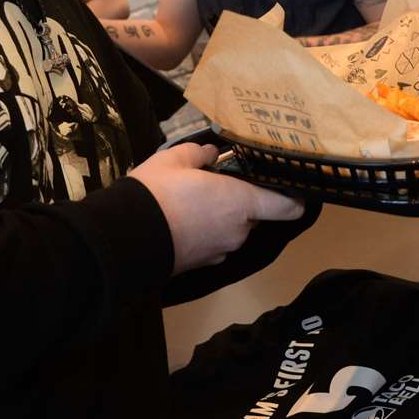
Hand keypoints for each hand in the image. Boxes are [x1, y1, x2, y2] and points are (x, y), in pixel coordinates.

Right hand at [129, 143, 304, 274]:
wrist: (125, 238)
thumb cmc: (157, 192)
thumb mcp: (175, 158)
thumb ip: (199, 154)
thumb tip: (210, 154)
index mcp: (241, 203)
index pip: (287, 207)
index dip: (294, 198)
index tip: (292, 189)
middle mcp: (238, 231)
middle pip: (253, 215)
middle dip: (241, 201)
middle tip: (217, 183)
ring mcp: (220, 251)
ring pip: (231, 229)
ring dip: (220, 217)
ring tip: (192, 200)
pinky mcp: (202, 264)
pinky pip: (213, 243)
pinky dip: (205, 232)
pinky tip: (182, 220)